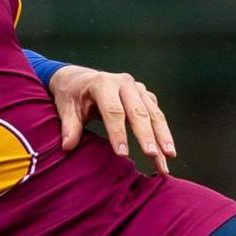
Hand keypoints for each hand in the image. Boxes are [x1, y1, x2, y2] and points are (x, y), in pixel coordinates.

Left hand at [49, 64, 175, 172]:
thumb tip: (68, 146)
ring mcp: (137, 88)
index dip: (118, 133)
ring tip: (169, 156)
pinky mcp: (145, 96)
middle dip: (147, 135)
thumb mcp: (66, 109)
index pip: (113, 110)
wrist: (80, 79)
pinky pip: (157, 115)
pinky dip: (163, 133)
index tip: (122, 154)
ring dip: (163, 136)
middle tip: (152, 155)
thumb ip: (69, 127)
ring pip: (154, 113)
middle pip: (139, 111)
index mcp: (103, 83)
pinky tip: (166, 152)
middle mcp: (124, 83)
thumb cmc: (72, 96)